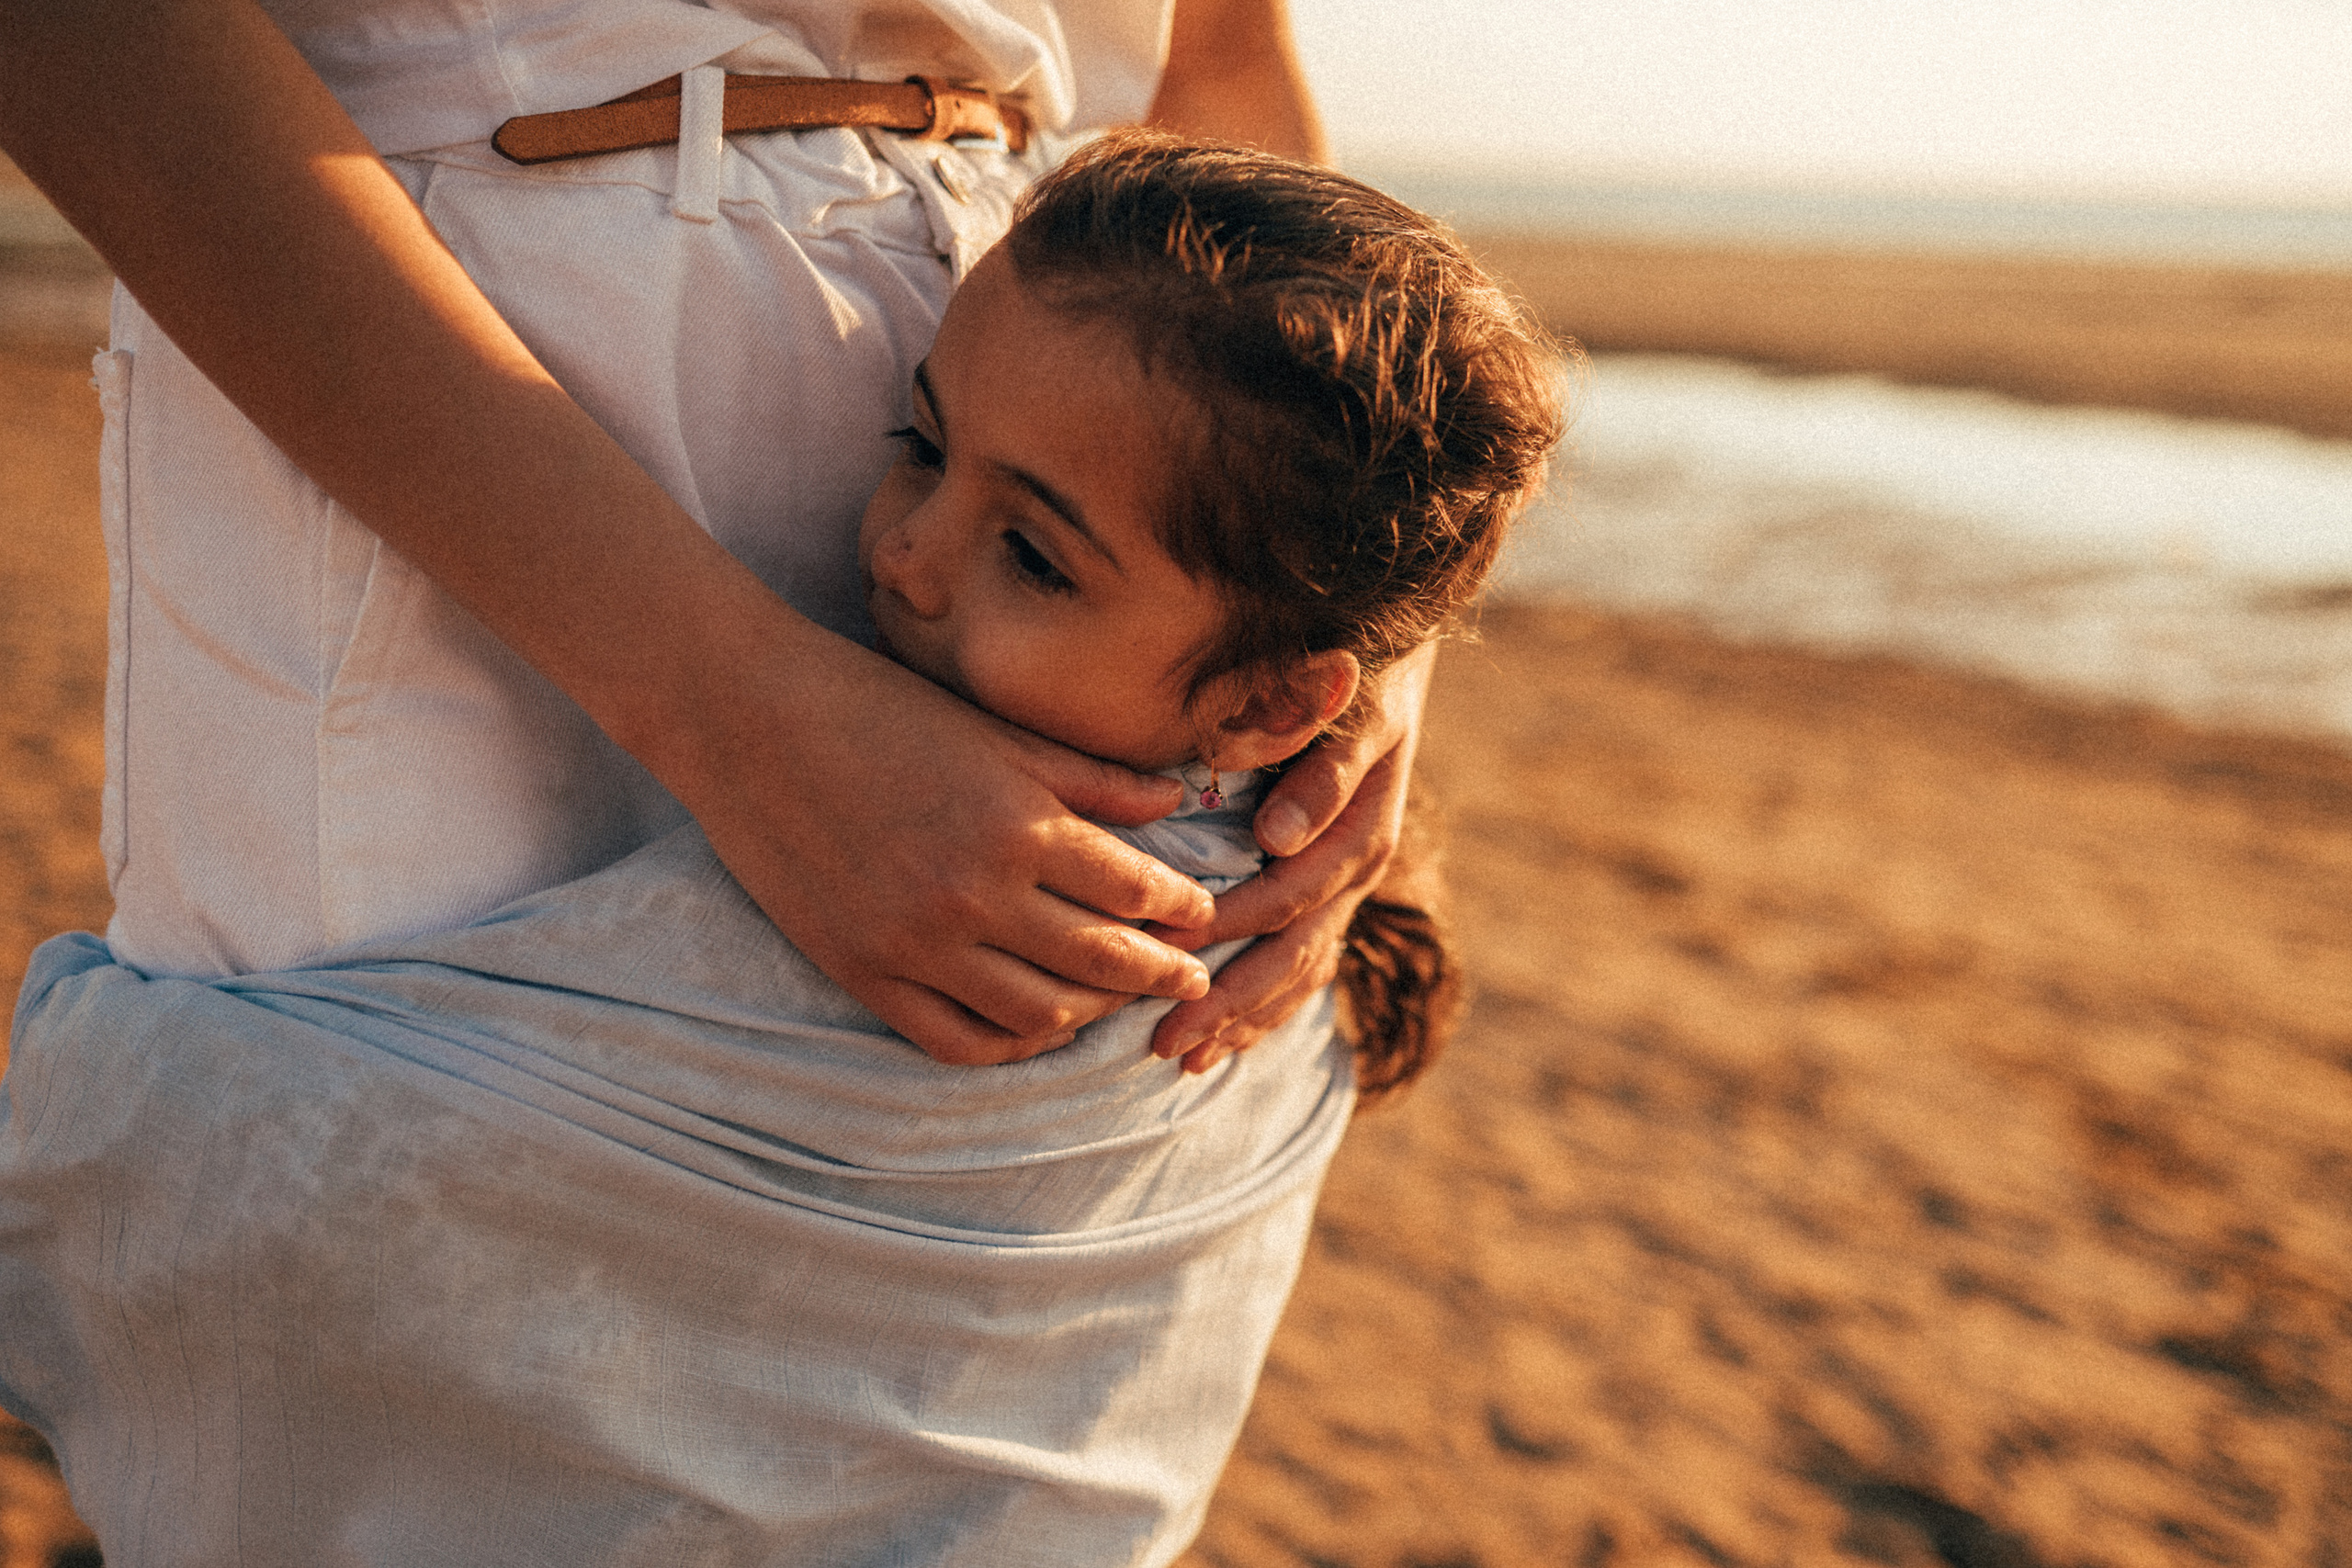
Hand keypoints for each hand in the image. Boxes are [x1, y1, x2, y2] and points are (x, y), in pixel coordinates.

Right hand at [676, 614, 1218, 1066]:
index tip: (1205, 918)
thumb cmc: (877, 708)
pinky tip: (1036, 1026)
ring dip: (1093, 1012)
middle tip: (1191, 976)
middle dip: (1159, 972)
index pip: (1135, 891)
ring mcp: (916, 943)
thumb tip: (1174, 805)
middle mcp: (975, 893)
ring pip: (1038, 1014)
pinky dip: (1010, 1045)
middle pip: (1101, 961)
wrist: (746, 718)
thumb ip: (1088, 778)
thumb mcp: (993, 730)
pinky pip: (957, 1041)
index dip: (1183, 910)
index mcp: (1017, 823)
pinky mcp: (864, 973)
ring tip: (1115, 999)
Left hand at [1145, 643, 1436, 1070]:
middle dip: (1230, 1003)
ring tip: (1182, 1058)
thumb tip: (1277, 840)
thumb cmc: (1354, 675)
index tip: (1166, 952)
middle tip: (1164, 1042)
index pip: (1292, 895)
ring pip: (1301, 974)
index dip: (1231, 929)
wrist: (1384, 666)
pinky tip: (1222, 1042)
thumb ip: (1321, 768)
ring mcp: (1347, 890)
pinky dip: (1265, 1008)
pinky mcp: (1331, 896)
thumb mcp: (1350, 706)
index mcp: (1362, 830)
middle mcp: (1357, 872)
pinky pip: (1304, 967)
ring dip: (1244, 1020)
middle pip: (1296, 955)